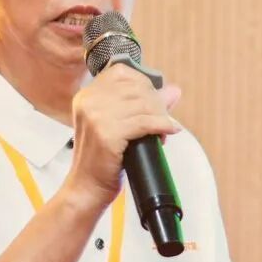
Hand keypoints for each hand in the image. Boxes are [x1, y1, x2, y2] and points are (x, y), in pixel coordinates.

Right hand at [64, 64, 181, 211]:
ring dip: (161, 116)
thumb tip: (174, 90)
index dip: (144, 84)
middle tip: (163, 119)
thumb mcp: (119, 126)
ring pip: (143, 105)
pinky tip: (168, 131)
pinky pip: (145, 122)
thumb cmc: (103, 159)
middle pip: (136, 88)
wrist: (87, 188)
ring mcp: (96, 117)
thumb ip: (144, 106)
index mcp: (87, 96)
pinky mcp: (107, 133)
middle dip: (156, 103)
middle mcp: (89, 102)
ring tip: (165, 128)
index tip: (153, 100)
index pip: (122, 73)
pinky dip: (162, 125)